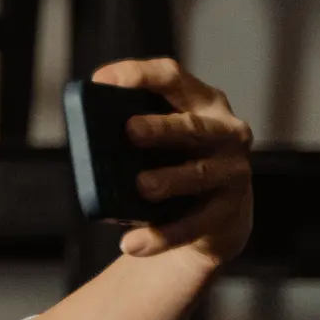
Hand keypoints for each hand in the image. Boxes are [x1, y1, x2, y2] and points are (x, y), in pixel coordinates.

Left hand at [93, 56, 253, 266]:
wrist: (214, 219)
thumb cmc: (173, 166)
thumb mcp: (155, 144)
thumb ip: (128, 136)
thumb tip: (87, 143)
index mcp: (201, 103)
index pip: (172, 77)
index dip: (139, 75)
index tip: (101, 81)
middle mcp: (225, 132)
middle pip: (192, 126)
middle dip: (162, 127)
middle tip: (129, 130)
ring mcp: (232, 171)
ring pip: (198, 174)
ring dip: (168, 180)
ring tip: (140, 187)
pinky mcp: (229, 212)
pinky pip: (193, 225)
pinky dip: (161, 236)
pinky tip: (132, 244)